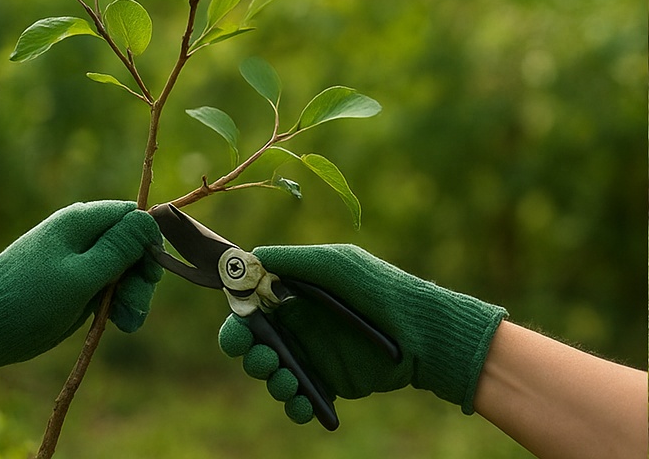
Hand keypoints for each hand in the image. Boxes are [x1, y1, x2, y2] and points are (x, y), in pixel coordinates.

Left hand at [0, 200, 162, 395]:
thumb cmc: (29, 301)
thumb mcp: (81, 276)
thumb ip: (118, 249)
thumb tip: (149, 219)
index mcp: (80, 222)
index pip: (132, 216)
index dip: (148, 243)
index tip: (150, 274)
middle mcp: (81, 235)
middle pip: (132, 245)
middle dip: (141, 276)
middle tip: (136, 305)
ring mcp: (77, 260)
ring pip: (123, 269)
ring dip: (132, 294)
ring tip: (127, 321)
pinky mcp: (74, 283)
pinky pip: (107, 286)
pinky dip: (117, 303)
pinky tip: (118, 323)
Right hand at [218, 244, 505, 423]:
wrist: (424, 332)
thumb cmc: (381, 289)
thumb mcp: (339, 265)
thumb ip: (295, 262)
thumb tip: (250, 257)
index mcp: (294, 294)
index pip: (251, 307)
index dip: (238, 319)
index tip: (240, 327)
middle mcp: (298, 324)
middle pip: (255, 344)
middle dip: (250, 354)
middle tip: (263, 357)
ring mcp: (313, 354)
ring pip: (273, 373)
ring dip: (272, 380)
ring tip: (288, 381)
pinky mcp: (329, 382)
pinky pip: (301, 397)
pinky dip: (295, 405)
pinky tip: (303, 403)